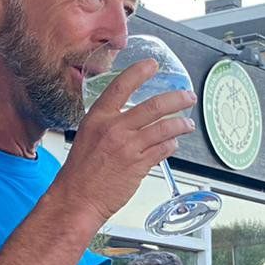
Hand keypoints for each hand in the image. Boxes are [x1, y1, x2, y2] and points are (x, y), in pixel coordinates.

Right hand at [54, 60, 194, 226]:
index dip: (138, 72)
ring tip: (188, 125)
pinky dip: (171, 145)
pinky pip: (163, 150)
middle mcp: (114, 128)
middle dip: (176, 99)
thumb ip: (108, 125)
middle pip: (153, 106)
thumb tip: (130, 120)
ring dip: (180, 125)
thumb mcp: (87, 138)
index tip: (152, 65)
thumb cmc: (79, 174)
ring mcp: (128, 147)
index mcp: (98, 118)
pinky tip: (173, 144)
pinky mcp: (139, 165)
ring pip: (164, 128)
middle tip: (187, 97)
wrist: (76, 199)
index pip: (121, 86)